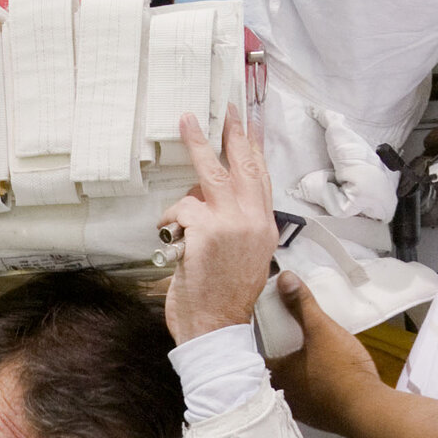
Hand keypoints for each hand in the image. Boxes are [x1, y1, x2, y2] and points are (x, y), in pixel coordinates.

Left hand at [161, 108, 278, 342]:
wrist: (216, 329)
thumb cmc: (223, 300)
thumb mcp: (242, 259)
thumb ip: (235, 226)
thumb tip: (210, 199)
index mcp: (265, 228)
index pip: (263, 179)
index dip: (257, 150)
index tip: (254, 124)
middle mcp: (254, 221)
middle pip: (244, 165)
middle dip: (234, 132)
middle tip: (226, 107)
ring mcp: (232, 223)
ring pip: (212, 172)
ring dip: (197, 144)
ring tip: (186, 122)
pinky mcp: (207, 230)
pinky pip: (182, 208)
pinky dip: (172, 220)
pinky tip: (173, 237)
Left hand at [264, 279, 384, 437]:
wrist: (368, 409)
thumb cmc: (342, 371)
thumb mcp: (322, 329)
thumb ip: (302, 304)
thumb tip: (284, 278)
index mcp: (276, 376)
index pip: (257, 356)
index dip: (263, 341)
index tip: (272, 330)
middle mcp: (283, 396)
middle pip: (274, 372)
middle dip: (282, 356)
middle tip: (291, 340)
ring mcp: (301, 411)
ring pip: (292, 386)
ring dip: (298, 373)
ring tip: (308, 355)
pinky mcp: (319, 418)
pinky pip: (310, 398)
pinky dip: (314, 386)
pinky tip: (326, 376)